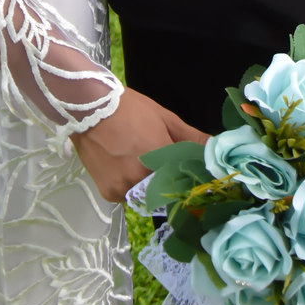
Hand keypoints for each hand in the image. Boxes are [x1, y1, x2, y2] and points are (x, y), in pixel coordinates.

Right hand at [72, 86, 207, 202]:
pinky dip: (130, 185)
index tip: (192, 175)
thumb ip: (192, 138)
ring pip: (147, 195)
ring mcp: (125, 189)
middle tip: (163, 165)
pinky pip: (127, 196)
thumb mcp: (164, 118)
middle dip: (169, 181)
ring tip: (139, 163)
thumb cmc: (129, 108)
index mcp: (161, 158)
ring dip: (148, 184)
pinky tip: (124, 167)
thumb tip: (217, 148)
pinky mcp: (110, 194)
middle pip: (167, 189)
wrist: (87, 108)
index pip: (187, 179)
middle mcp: (143, 178)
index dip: (190, 177)